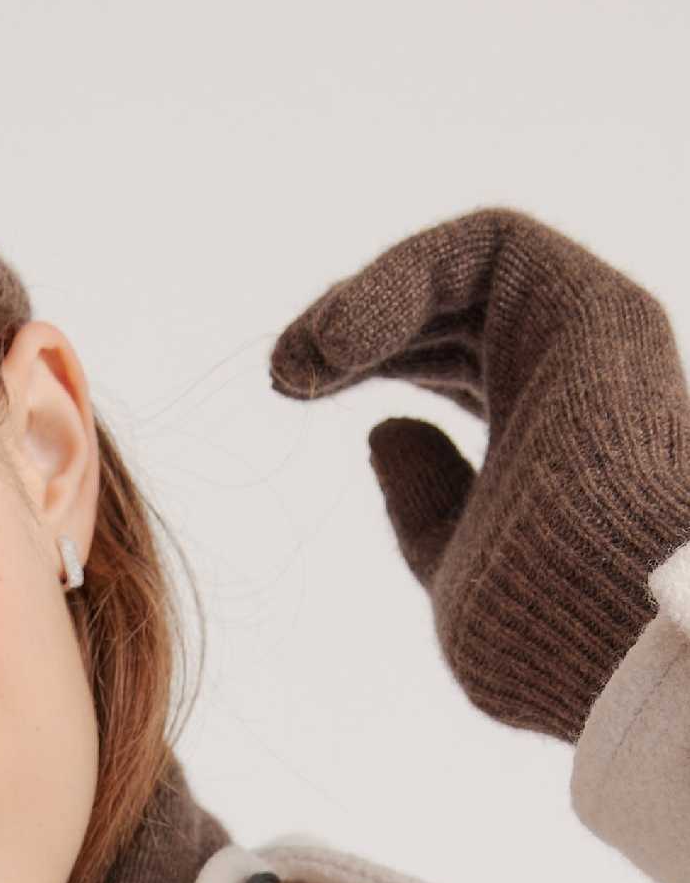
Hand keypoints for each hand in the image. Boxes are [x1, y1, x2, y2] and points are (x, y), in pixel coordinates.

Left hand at [268, 205, 689, 742]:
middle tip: (284, 372)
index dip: (370, 359)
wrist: (599, 636)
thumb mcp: (455, 564)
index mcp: (549, 440)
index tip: (292, 390)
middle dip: (353, 327)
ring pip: (464, 268)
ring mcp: (589, 340)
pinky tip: (341, 339)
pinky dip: (402, 275)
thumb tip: (384, 432)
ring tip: (301, 361)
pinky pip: (488, 245)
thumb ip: (427, 501)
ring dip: (364, 299)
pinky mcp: (593, 309)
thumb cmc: (536, 628)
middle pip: (450, 310)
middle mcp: (576, 380)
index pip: (452, 361)